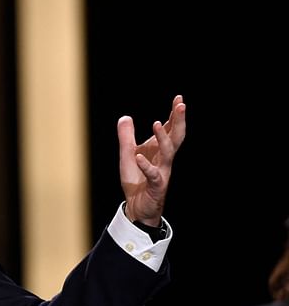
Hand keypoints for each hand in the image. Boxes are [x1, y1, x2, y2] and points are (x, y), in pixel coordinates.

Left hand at [118, 94, 185, 225]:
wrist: (136, 207)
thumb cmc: (136, 180)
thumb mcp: (127, 155)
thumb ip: (126, 137)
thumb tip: (125, 117)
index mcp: (159, 150)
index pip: (171, 129)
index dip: (175, 115)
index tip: (179, 98)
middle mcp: (164, 159)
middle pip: (176, 137)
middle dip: (179, 121)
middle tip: (181, 105)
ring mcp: (162, 172)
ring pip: (168, 153)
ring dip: (163, 138)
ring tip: (156, 123)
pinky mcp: (156, 186)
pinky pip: (152, 174)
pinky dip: (146, 165)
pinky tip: (139, 157)